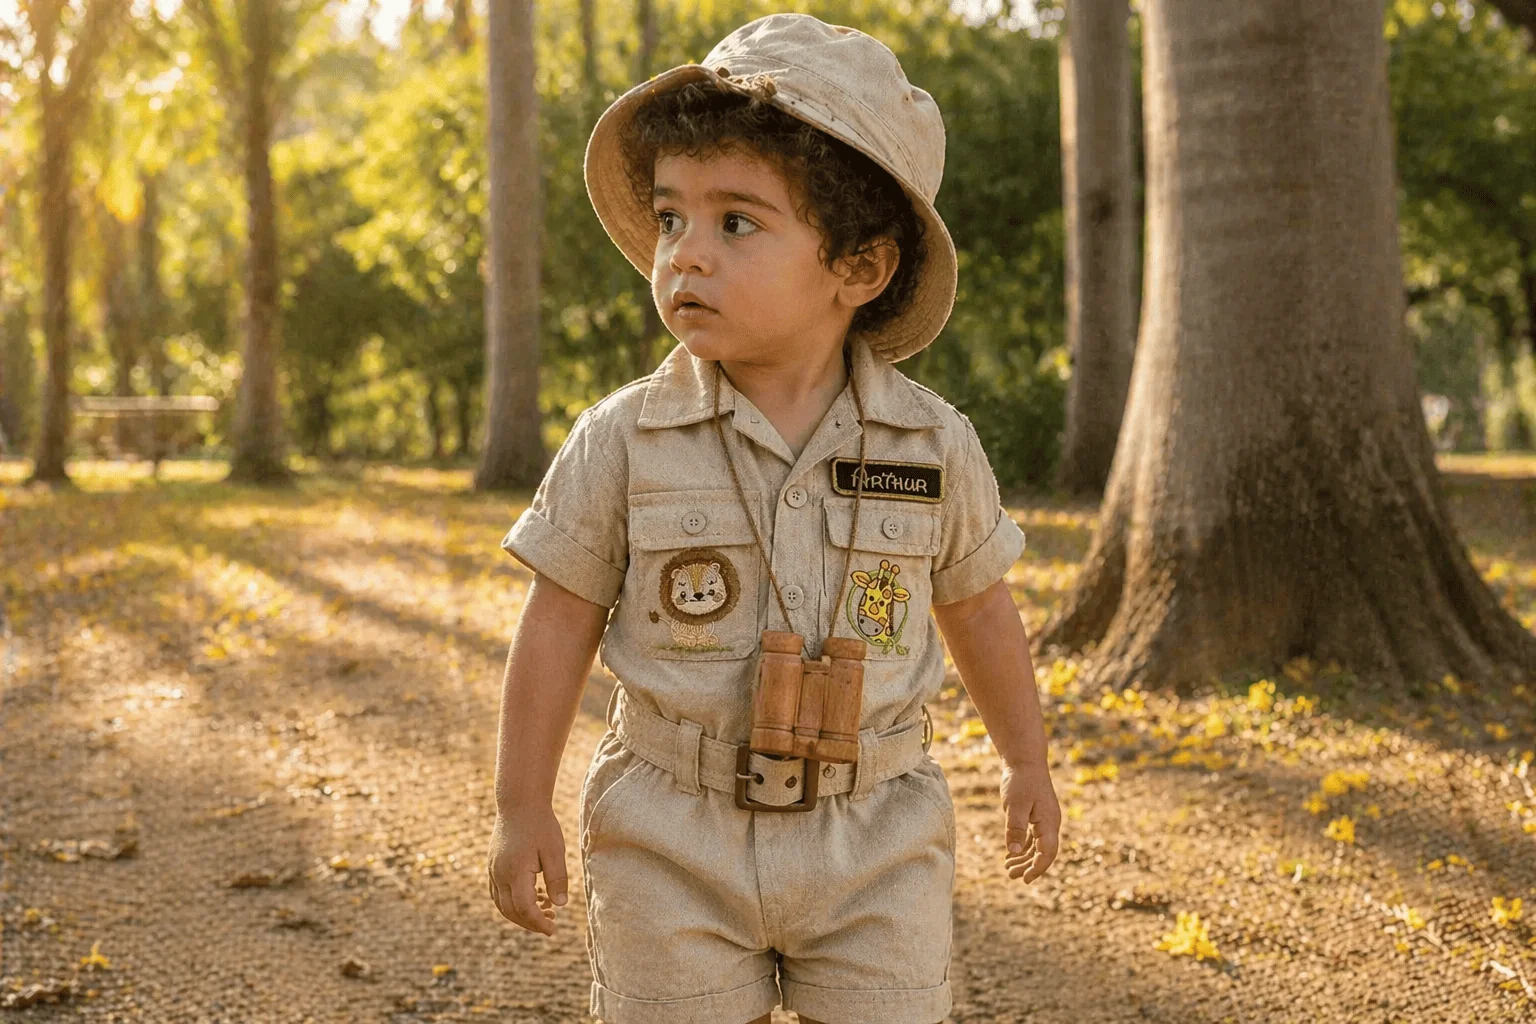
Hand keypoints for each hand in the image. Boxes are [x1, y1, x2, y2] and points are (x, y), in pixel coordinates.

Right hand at [487, 806, 567, 935]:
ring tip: (545, 911)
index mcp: (515, 873)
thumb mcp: (554, 851)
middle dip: (530, 923)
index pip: (525, 909)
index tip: (553, 929)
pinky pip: (498, 892)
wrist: (519, 802)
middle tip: (551, 924)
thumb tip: (561, 905)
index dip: (538, 923)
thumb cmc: (540, 825)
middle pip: (511, 911)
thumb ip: (557, 879)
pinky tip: (533, 896)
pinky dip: (512, 901)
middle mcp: (499, 875)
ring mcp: (493, 870)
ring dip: (520, 914)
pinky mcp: (492, 865)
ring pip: (502, 904)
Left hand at [1000, 759, 1059, 882]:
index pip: (1047, 853)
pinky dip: (1023, 846)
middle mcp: (1050, 823)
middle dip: (1028, 866)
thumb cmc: (1020, 781)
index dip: (1037, 868)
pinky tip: (1011, 854)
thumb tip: (1012, 851)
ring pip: (1037, 846)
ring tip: (1008, 868)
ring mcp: (1045, 819)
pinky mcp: (1037, 814)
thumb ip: (1014, 828)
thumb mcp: (1015, 805)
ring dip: (1024, 858)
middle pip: (1043, 852)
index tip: (1025, 880)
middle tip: (1011, 875)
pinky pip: (1033, 837)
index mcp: (1049, 822)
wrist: (1025, 759)